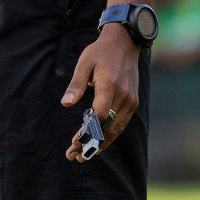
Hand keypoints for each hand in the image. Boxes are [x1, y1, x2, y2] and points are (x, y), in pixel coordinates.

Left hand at [60, 23, 140, 161]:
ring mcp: (130, 100)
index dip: (87, 131)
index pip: (99, 115)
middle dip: (91, 144)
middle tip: (74, 156)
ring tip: (84, 155)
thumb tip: (66, 103)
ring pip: (116, 129)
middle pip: (108, 128)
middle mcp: (123, 96)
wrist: (125, 43)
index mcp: (109, 85)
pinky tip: (98, 142)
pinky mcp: (133, 102)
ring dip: (101, 144)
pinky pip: (121, 123)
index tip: (74, 142)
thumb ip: (76, 84)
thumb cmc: (100, 52)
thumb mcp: (84, 63)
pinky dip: (109, 135)